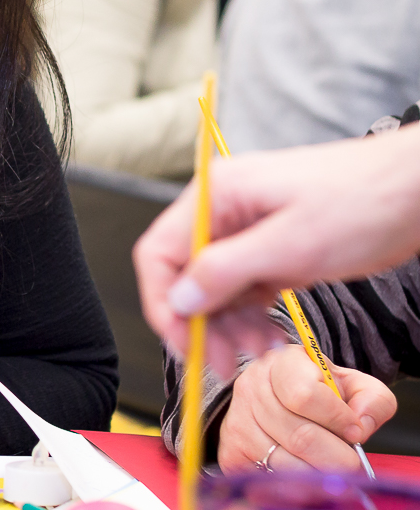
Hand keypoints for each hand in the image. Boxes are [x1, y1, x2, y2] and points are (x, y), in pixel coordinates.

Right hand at [134, 126, 419, 372]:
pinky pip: (244, 290)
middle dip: (199, 322)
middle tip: (219, 362)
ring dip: (227, 327)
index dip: (163, 300)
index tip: (181, 339)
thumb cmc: (363, 200)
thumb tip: (178, 298)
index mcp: (216, 196)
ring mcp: (247, 231)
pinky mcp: (272, 249)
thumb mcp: (291, 244)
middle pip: (185, 275)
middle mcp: (224, 211)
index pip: (160, 252)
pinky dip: (250, 318)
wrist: (416, 191)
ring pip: (215, 289)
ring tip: (253, 356)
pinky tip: (266, 340)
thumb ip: (226, 271)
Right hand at [217, 345, 395, 473]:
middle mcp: (251, 387)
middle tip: (350, 462)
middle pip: (300, 437)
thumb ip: (372, 399)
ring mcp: (237, 420)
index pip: (304, 395)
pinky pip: (268, 478)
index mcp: (281, 362)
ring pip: (286, 463)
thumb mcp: (352, 384)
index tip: (354, 430)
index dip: (337, 419)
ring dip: (318, 473)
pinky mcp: (231, 451)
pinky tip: (304, 470)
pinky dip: (294, 484)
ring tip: (328, 466)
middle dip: (337, 457)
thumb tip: (360, 425)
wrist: (275, 398)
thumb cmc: (319, 391)